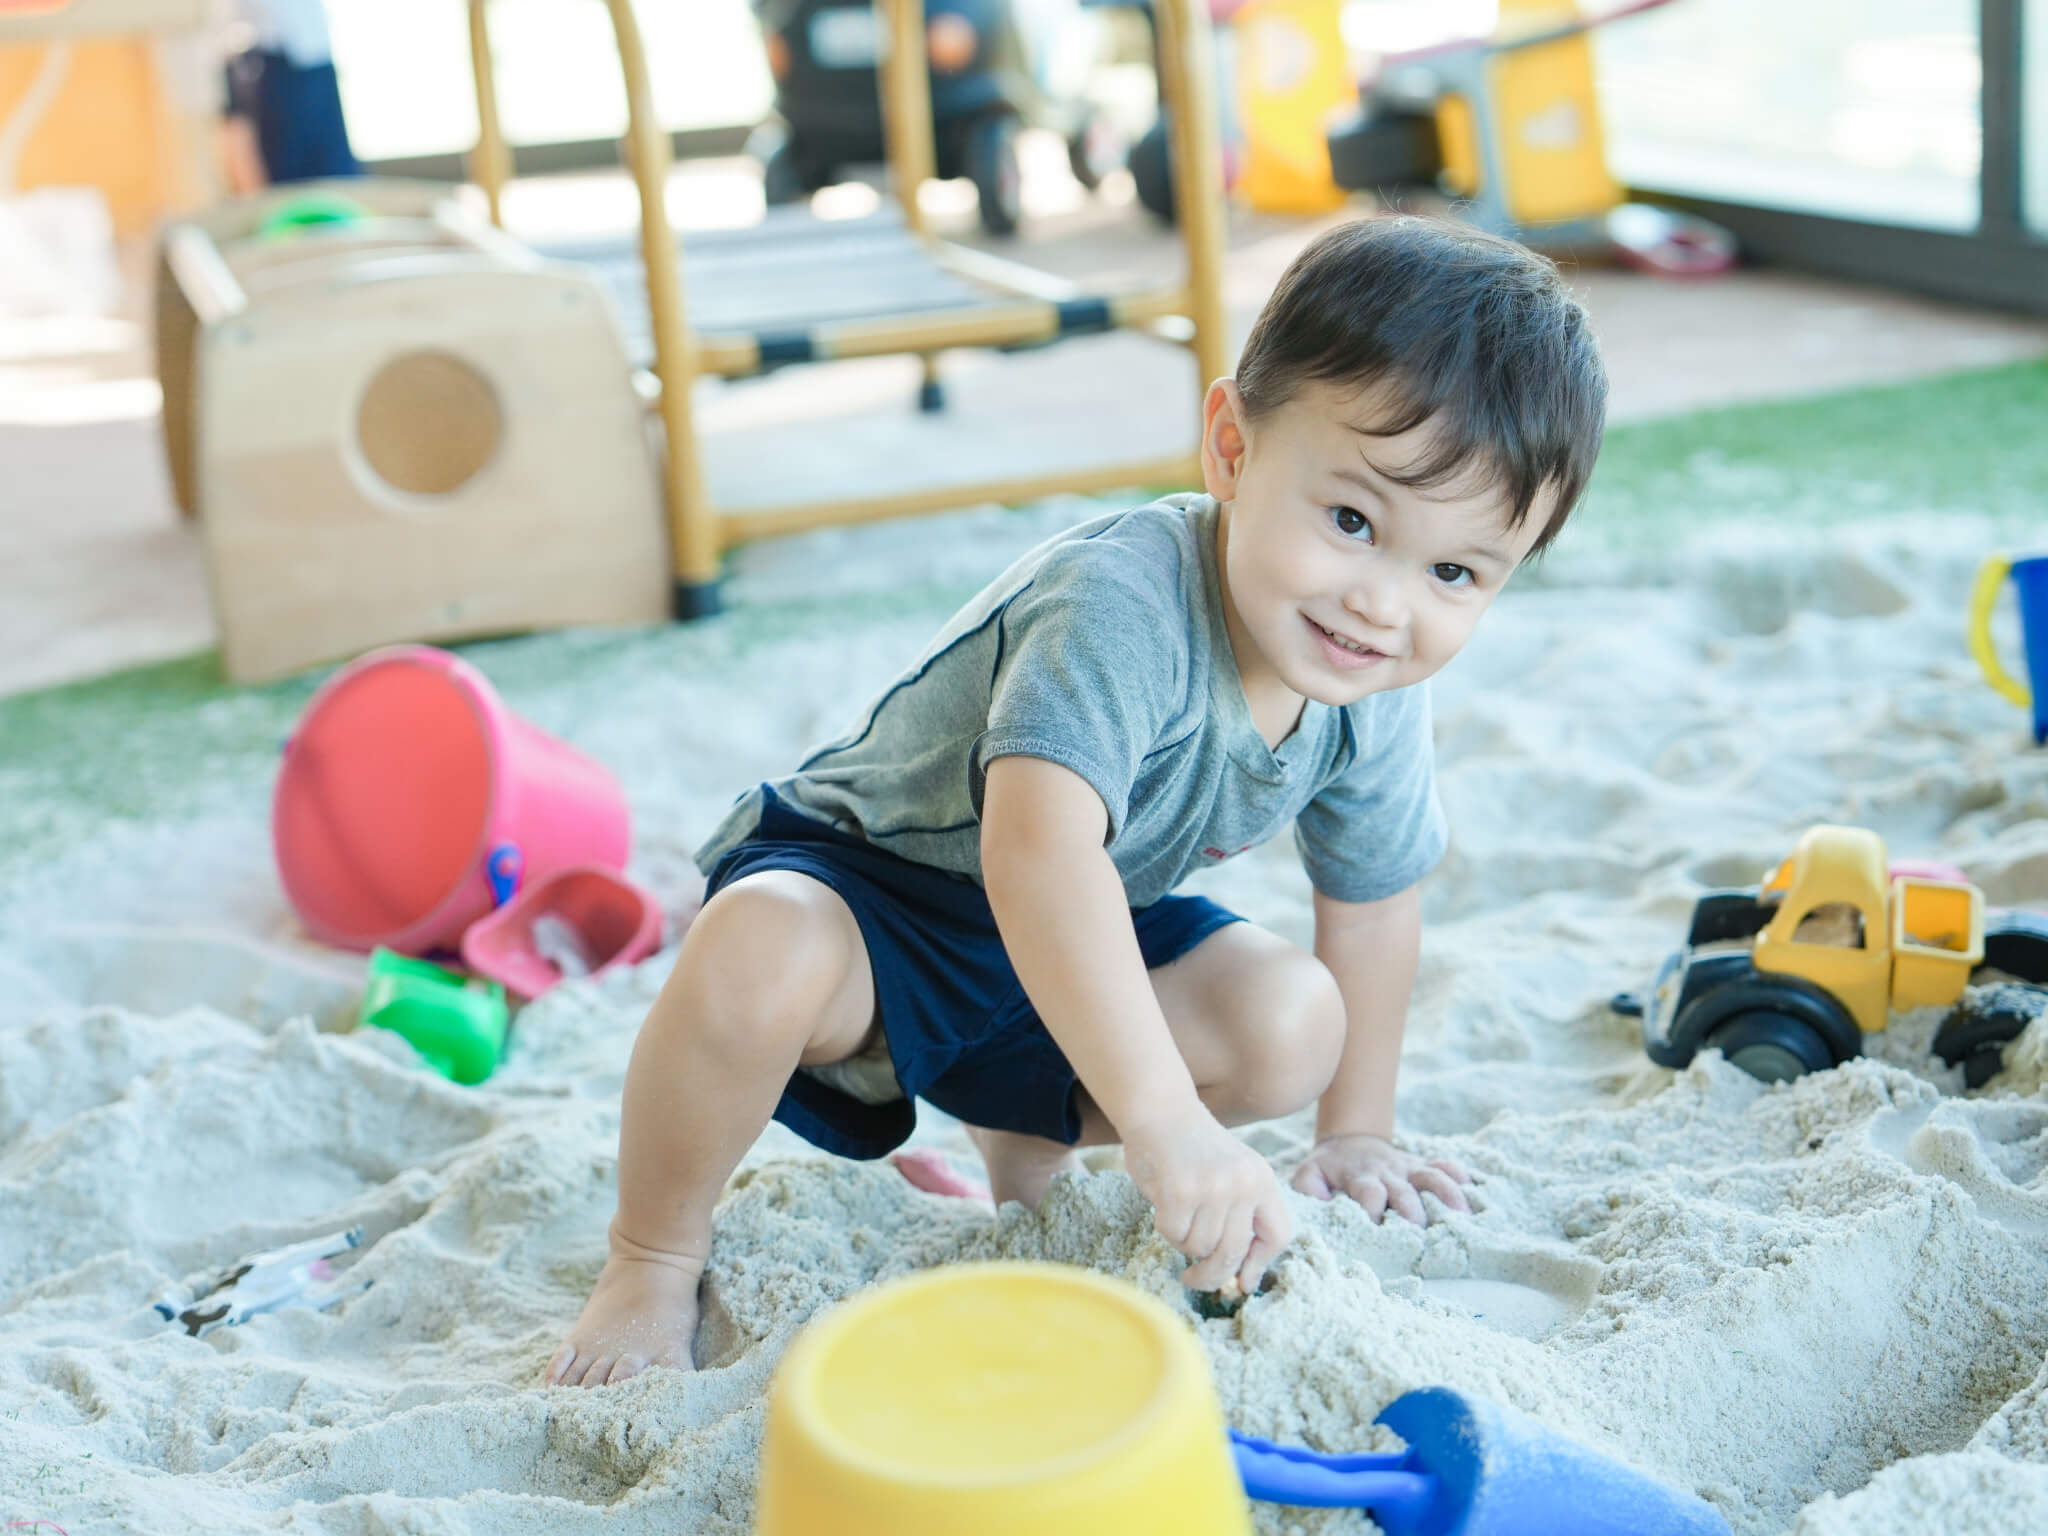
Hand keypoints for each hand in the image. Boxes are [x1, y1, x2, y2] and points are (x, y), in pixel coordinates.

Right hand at [1124, 1102, 1291, 1294]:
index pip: (1278, 1236)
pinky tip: (1164, 1208)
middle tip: (1195, 1280)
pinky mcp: (1181, 1190)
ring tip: (1179, 1218)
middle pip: (1234, 1252)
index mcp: (1263, 1180)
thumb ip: (1241, 1218)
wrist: (1161, 1109)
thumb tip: (1242, 1282)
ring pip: (1201, 1247)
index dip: (1260, 1265)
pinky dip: (1166, 1230)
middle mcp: (1244, 1183)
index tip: (1241, 1282)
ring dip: (1185, 1244)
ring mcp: (1213, 1186)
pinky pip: (1175, 1234)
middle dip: (1212, 1276)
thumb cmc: (1193, 1150)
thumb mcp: (1232, 1175)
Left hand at [1291, 1133, 1471, 1225]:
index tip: (1376, 1230)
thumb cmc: (1329, 1169)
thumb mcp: (1309, 1175)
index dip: (1372, 1210)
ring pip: (1430, 1178)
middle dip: (1413, 1211)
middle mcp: (1386, 1173)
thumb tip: (1320, 1203)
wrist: (1349, 1142)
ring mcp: (1407, 1168)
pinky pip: (1443, 1164)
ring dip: (1446, 1194)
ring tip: (1462, 1215)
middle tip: (1421, 1232)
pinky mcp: (1421, 1165)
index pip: (1368, 1194)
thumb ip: (1307, 1188)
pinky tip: (1472, 1187)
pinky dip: (1457, 1174)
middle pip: (1404, 1192)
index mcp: (1359, 1178)